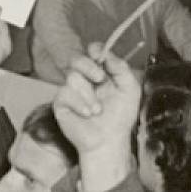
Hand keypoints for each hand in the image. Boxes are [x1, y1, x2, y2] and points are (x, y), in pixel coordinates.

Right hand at [53, 47, 138, 191]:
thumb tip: (107, 55)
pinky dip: (79, 104)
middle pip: (76, 59)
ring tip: (97, 110)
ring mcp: (71, 90)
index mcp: (100, 73)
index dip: (94, 50)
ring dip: (89, 95)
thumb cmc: (120, 117)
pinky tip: (87, 114)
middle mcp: (84, 79)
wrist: (109, 141)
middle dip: (88, 66)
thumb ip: (121, 69)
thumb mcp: (129, 90)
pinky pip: (65, 93)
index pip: (92, 53)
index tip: (99, 54)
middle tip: (100, 78)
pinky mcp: (61, 103)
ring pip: (72, 77)